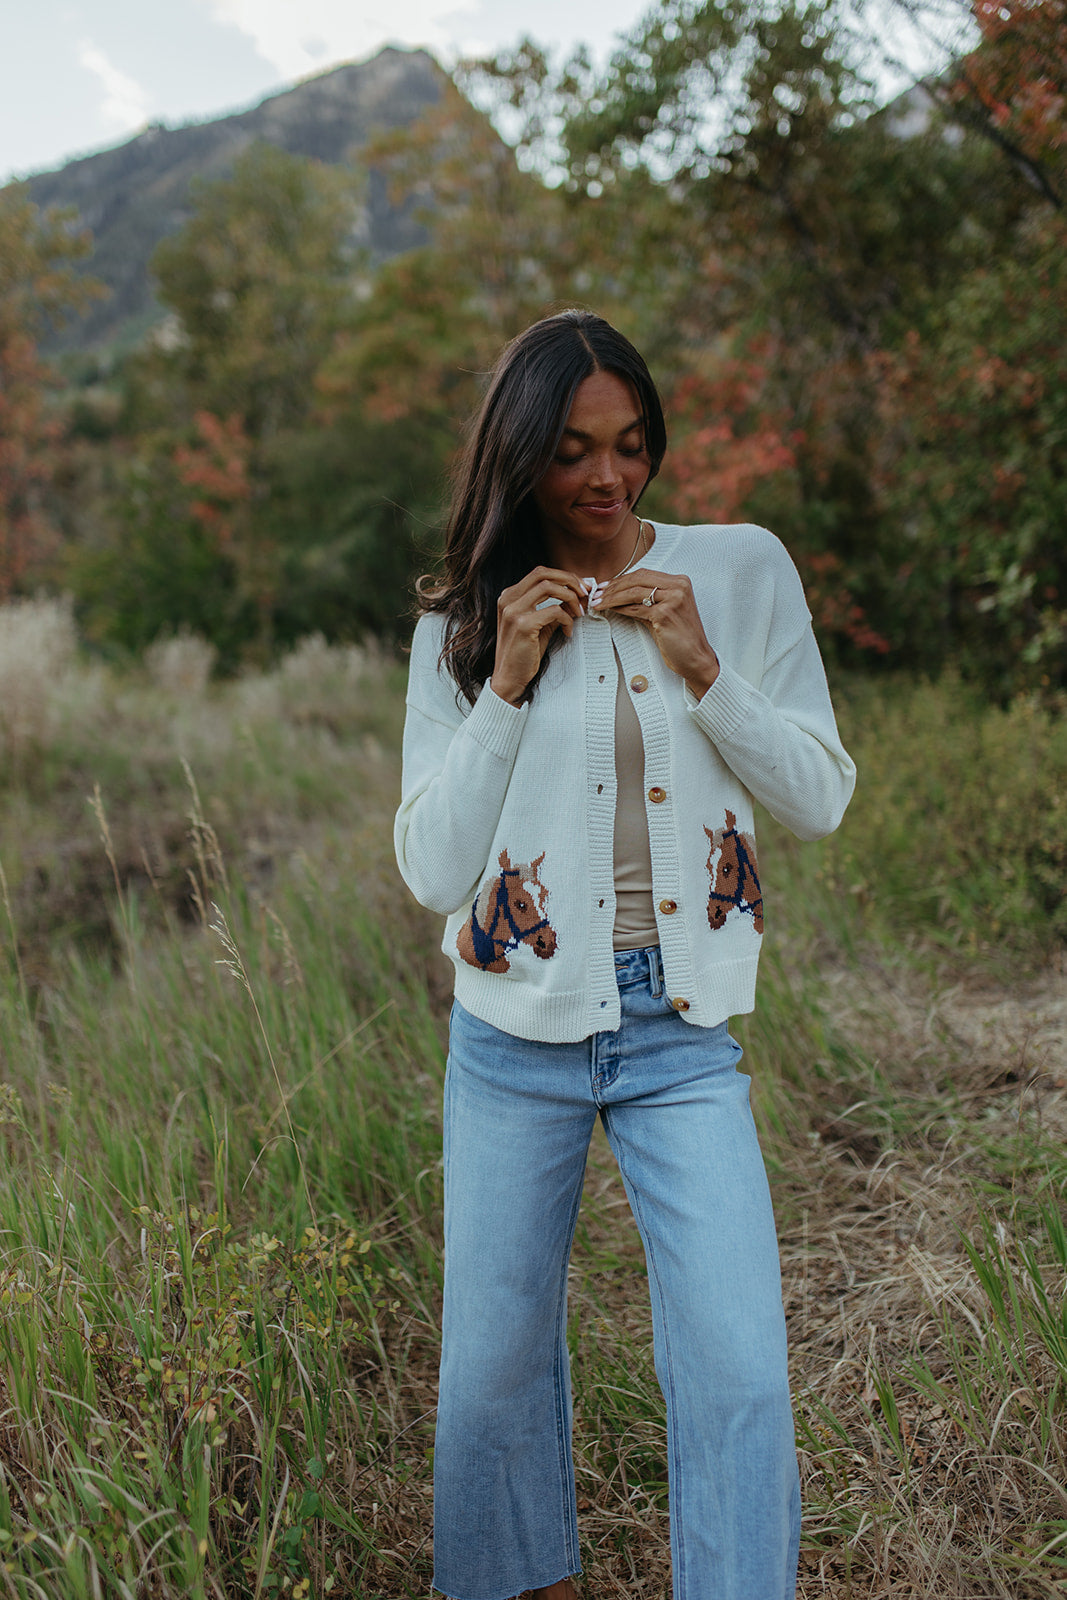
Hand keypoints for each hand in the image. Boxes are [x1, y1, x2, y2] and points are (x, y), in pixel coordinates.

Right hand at [491, 566, 588, 704]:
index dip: (564, 576)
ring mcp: (513, 611)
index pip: (539, 573)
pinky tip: (568, 632)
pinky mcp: (522, 625)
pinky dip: (567, 619)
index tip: (581, 586)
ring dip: (570, 597)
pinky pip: (554, 611)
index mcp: (509, 596)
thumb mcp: (539, 625)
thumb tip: (576, 597)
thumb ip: (553, 608)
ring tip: (579, 612)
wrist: (509, 677)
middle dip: (569, 580)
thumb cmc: (524, 652)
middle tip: (585, 593)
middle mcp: (508, 599)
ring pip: (549, 587)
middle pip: (543, 573)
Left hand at [592, 568, 719, 697]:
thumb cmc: (680, 638)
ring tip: (598, 602)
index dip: (622, 579)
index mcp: (680, 581)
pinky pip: (635, 609)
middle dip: (613, 586)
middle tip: (597, 594)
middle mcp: (679, 586)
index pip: (643, 574)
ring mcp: (673, 599)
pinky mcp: (665, 614)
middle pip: (637, 579)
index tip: (606, 585)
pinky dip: (620, 609)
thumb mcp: (663, 612)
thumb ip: (646, 600)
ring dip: (612, 597)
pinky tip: (610, 610)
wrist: (696, 658)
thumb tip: (618, 594)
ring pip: (633, 592)